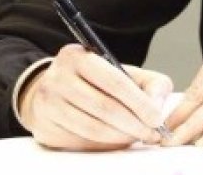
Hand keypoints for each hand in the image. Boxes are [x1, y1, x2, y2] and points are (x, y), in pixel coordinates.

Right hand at [18, 43, 172, 150]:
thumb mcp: (123, 72)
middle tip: (151, 134)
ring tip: (136, 137)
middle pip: (104, 108)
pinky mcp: (46, 128)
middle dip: (134, 124)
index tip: (156, 118)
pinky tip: (116, 140)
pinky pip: (81, 142)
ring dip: (121, 137)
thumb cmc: (95, 81)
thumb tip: (157, 106)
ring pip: (93, 129)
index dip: (139, 102)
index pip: (114, 81)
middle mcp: (58, 77)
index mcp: (77, 56)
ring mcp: (49, 104)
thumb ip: (150, 84)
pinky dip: (104, 145)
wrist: (54, 90)